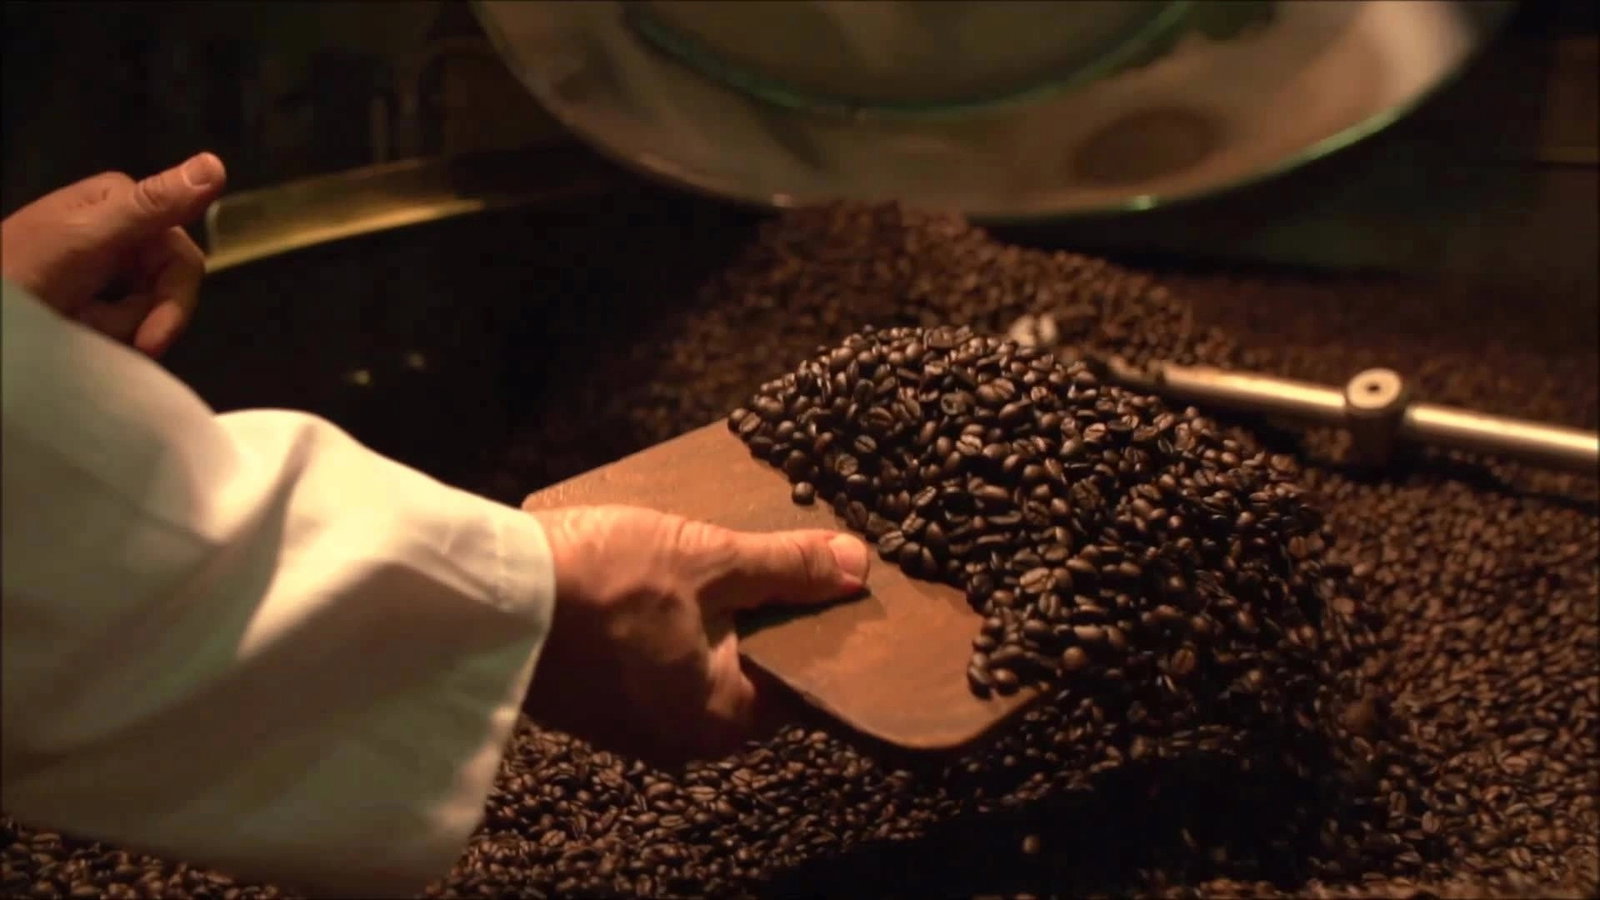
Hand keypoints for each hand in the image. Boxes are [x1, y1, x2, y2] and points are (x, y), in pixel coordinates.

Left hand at [0, 152, 226, 357]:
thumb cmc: (24, 270)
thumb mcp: (88, 237)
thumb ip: (152, 205)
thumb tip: (217, 163)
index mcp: (122, 203)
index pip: (181, 256)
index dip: (174, 302)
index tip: (152, 341)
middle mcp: (120, 230)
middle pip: (168, 287)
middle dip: (141, 319)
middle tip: (113, 345)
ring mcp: (104, 266)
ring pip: (148, 311)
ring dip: (118, 329)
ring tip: (77, 331)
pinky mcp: (89, 296)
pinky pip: (123, 323)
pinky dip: (105, 335)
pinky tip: (77, 331)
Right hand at [520, 503, 869, 763]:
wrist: (485, 594)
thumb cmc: (602, 582)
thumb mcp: (709, 558)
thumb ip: (786, 565)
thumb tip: (856, 567)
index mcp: (721, 720)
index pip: (798, 680)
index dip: (811, 622)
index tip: (818, 575)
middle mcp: (679, 736)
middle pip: (746, 669)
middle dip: (756, 611)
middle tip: (763, 552)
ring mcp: (630, 722)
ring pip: (693, 661)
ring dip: (704, 613)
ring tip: (706, 554)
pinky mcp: (591, 699)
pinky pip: (648, 660)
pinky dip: (660, 623)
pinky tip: (654, 575)